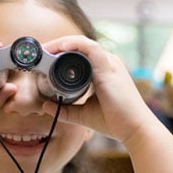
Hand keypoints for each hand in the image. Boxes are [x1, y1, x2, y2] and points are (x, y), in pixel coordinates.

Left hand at [41, 36, 158, 142]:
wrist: (134, 129)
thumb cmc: (114, 121)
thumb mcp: (83, 114)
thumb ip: (64, 110)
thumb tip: (45, 106)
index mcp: (101, 70)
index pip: (78, 54)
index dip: (59, 52)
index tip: (42, 59)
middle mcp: (107, 63)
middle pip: (78, 46)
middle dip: (56, 46)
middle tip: (38, 52)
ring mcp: (109, 63)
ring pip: (82, 43)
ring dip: (61, 43)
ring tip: (45, 49)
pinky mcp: (109, 68)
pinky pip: (90, 49)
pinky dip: (75, 45)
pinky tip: (61, 47)